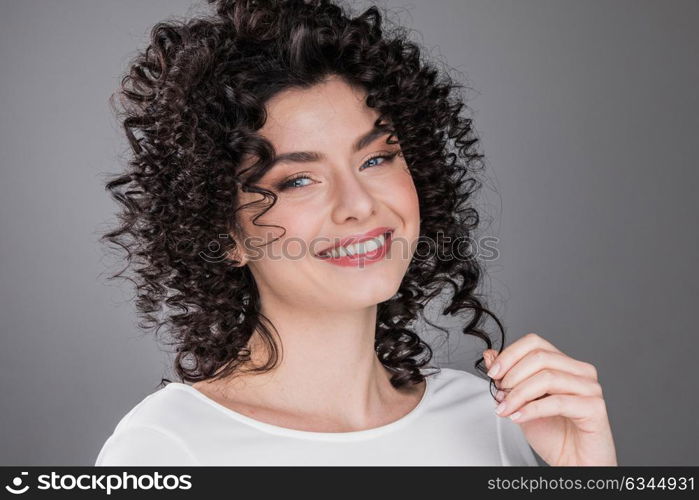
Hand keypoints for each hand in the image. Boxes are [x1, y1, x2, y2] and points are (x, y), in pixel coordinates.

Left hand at [483, 333, 617, 465]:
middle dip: (512, 375)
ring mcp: (590, 388)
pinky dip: (531, 409)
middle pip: (540, 357)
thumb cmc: (554, 435)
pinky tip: (518, 417)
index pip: (535, 343)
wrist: (574, 465)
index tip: (493, 373)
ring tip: (505, 409)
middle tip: (499, 394)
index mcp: (564, 365)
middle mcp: (580, 372)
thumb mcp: (522, 403)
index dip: (510, 355)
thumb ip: (508, 379)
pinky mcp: (594, 408)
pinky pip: (557, 402)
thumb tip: (490, 355)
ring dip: (518, 394)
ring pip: (547, 377)